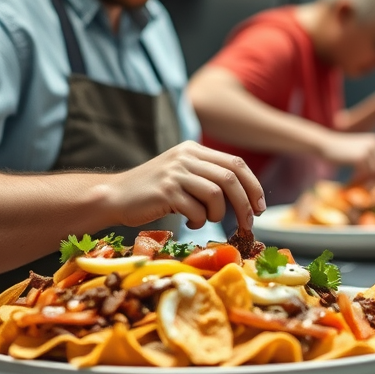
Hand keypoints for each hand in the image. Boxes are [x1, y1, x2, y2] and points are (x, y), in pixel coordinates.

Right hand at [107, 141, 264, 229]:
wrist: (114, 196)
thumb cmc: (152, 191)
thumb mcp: (181, 173)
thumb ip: (207, 176)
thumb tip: (245, 197)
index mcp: (193, 149)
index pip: (236, 164)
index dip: (253, 186)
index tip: (260, 207)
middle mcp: (186, 156)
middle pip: (230, 179)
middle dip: (245, 204)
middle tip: (248, 224)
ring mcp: (175, 172)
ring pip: (216, 195)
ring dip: (218, 215)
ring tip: (206, 220)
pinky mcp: (166, 191)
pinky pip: (196, 210)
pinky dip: (198, 221)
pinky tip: (189, 222)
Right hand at [319, 131, 374, 184]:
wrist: (325, 144)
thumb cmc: (340, 151)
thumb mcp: (359, 151)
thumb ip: (371, 158)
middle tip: (374, 184)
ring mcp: (369, 150)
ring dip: (370, 180)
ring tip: (359, 183)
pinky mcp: (361, 157)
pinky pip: (368, 173)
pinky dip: (362, 179)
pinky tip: (353, 180)